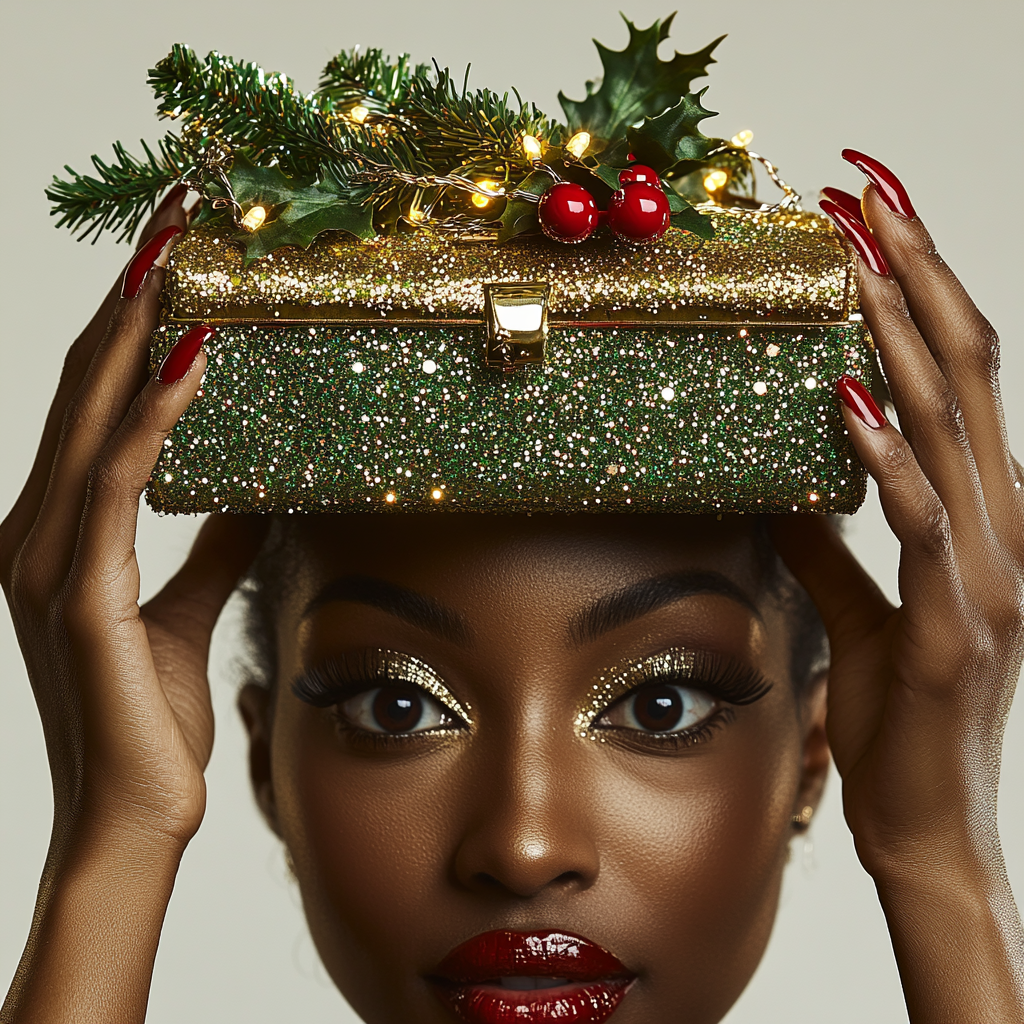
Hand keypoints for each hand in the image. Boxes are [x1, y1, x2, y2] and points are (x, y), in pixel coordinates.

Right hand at [0, 194, 265, 850]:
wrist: (131, 817)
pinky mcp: (79, 594)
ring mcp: (47, 560)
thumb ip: (207, 546)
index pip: (94, 399)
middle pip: (84, 382)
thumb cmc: (149, 719)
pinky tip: (195, 357)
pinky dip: (153, 414)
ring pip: (91, 414)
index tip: (173, 251)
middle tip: (173, 210)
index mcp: (59, 532)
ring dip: (136, 324)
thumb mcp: (185, 607)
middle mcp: (37, 532)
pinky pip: (116, 483)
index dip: (129, 318)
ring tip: (180, 248)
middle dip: (130, 290)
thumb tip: (249, 492)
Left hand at [773, 154, 1022, 1019]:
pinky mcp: (952, 628)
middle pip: (965, 370)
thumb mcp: (858, 608)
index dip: (921, 288)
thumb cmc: (899, 714)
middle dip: (915, 270)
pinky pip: (921, 524)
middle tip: (863, 188)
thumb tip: (780, 475)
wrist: (927, 826)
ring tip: (853, 253)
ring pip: (952, 425)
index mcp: (985, 516)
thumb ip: (828, 540)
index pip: (958, 374)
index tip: (870, 217)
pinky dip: (885, 457)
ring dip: (900, 332)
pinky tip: (843, 399)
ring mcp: (989, 575)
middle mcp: (1005, 528)